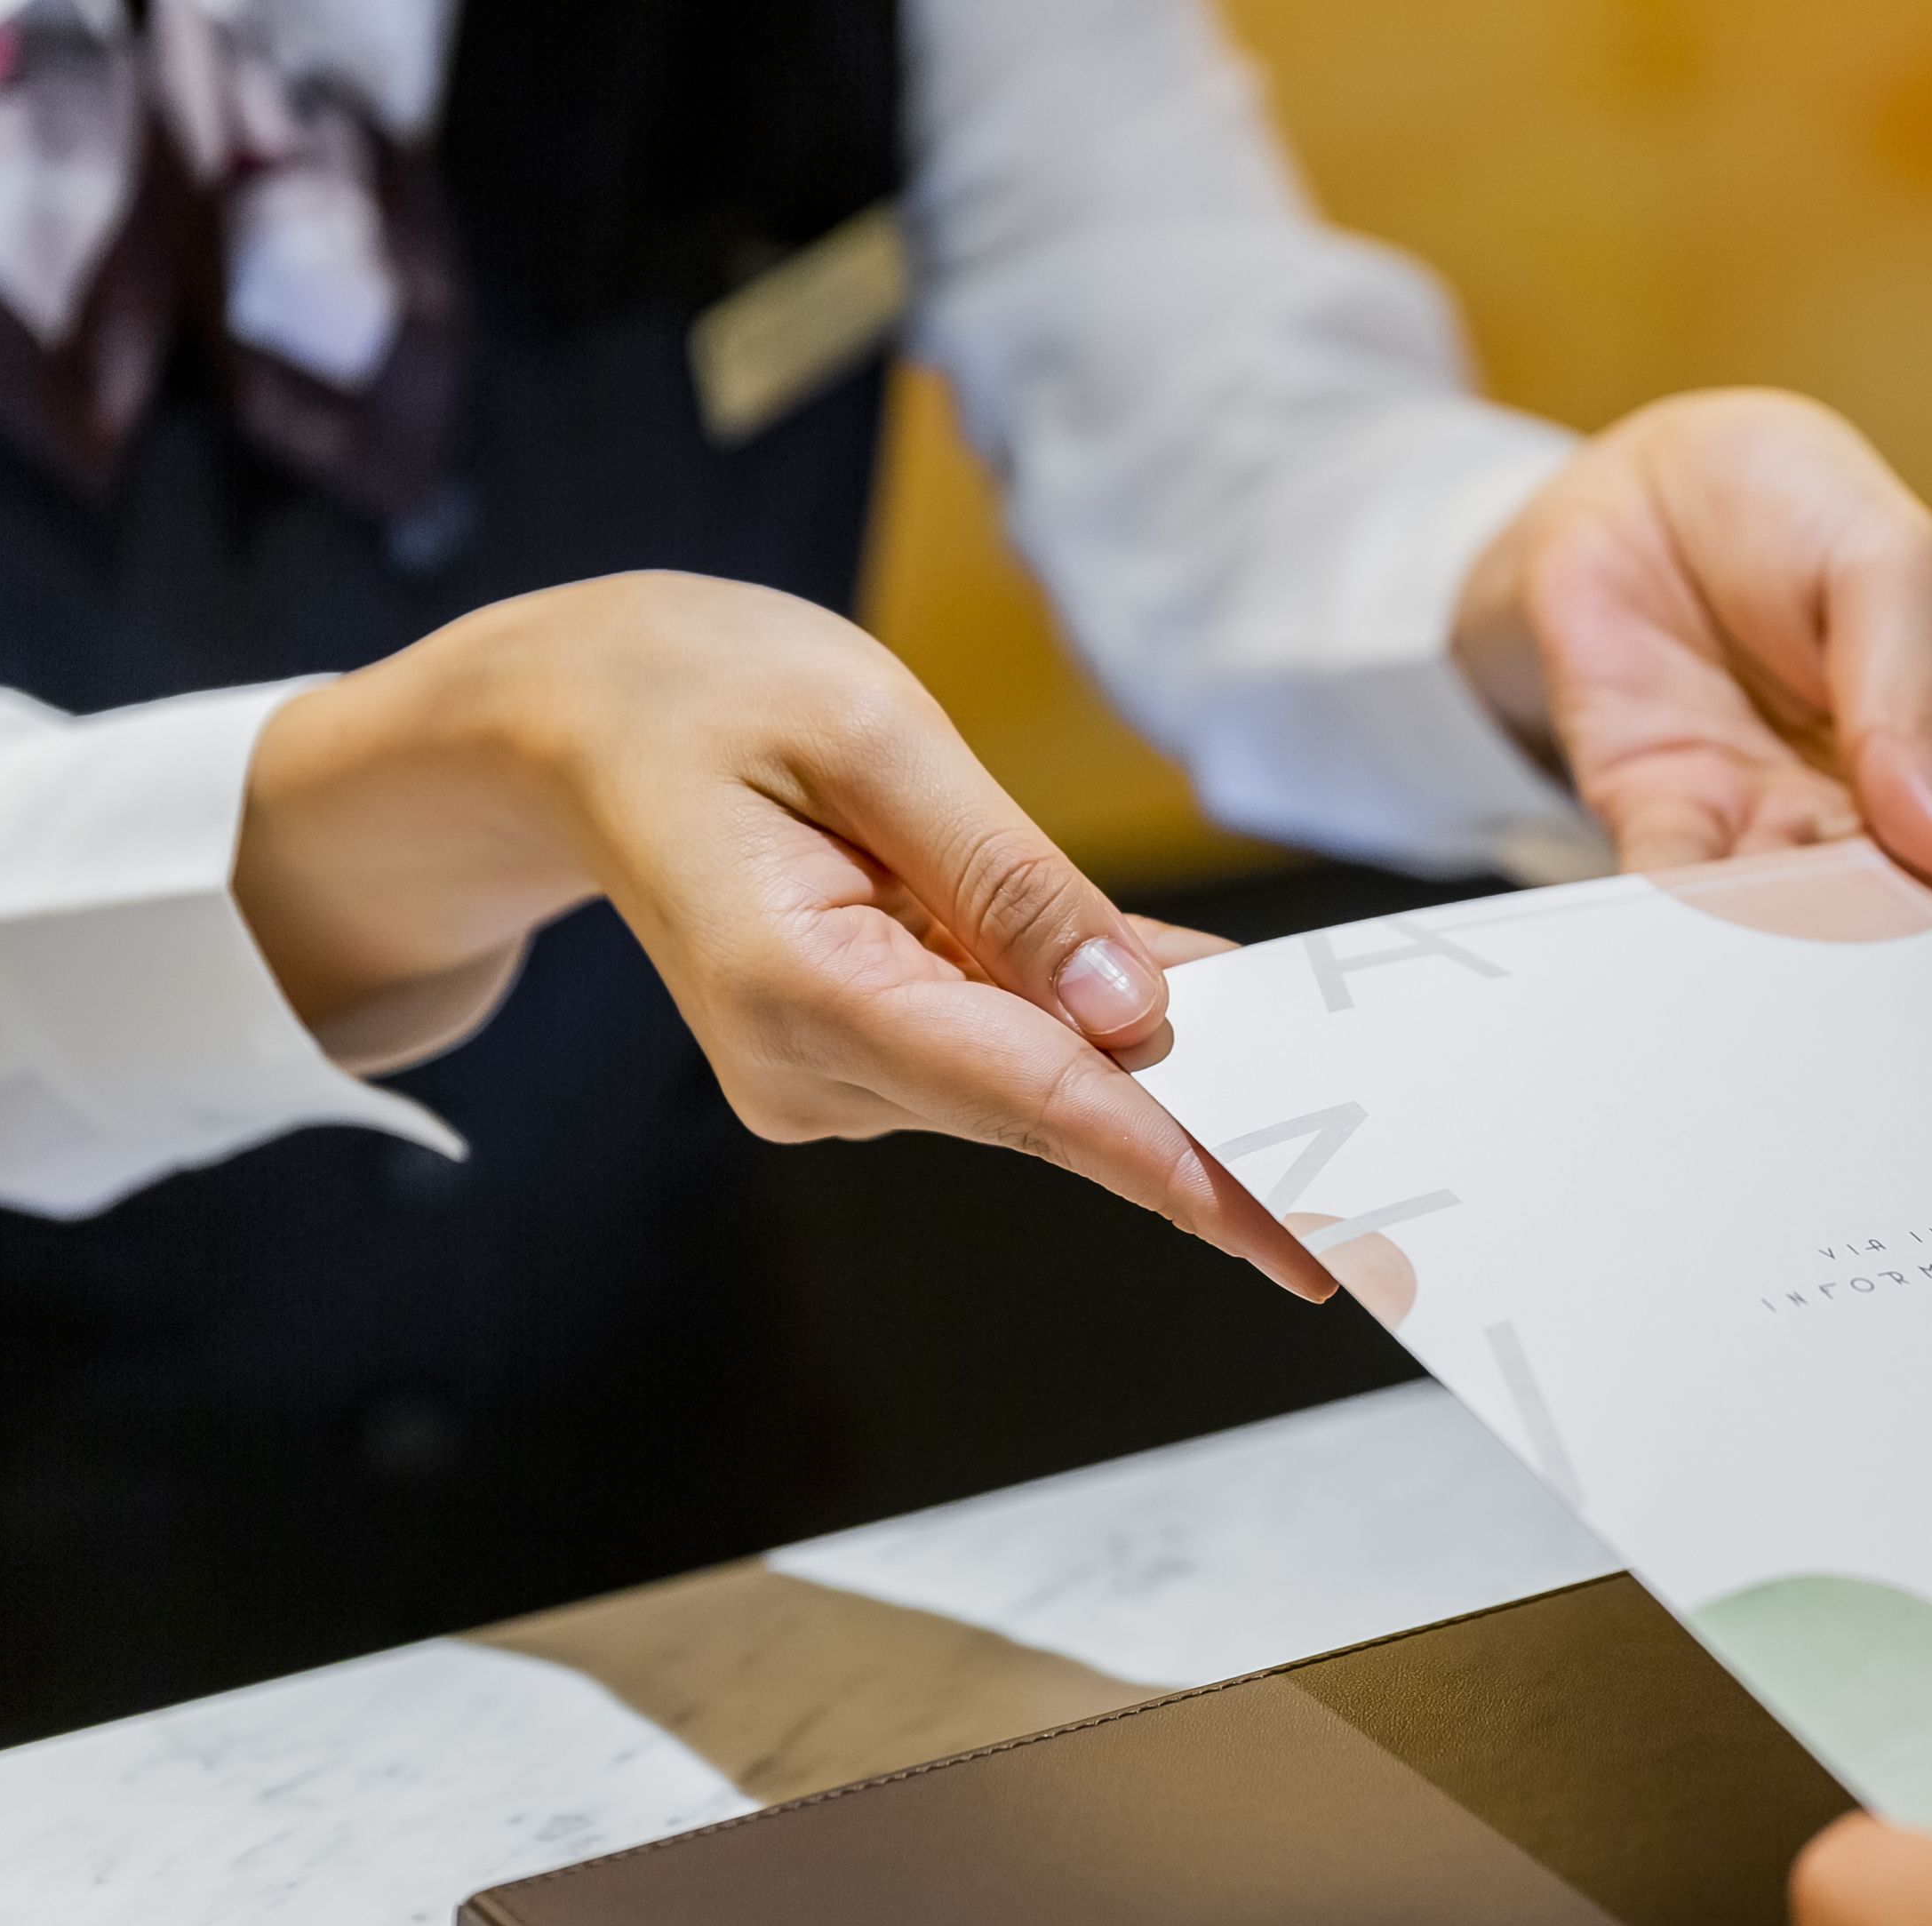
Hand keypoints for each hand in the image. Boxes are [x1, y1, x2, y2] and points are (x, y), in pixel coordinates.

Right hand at [232, 571, 1329, 1300]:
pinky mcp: (852, 1055)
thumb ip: (1007, 876)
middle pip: (1053, 1113)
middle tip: (1367, 1212)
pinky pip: (1007, 1047)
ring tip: (1305, 1085)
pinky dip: (1097, 1027)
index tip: (1283, 1231)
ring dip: (1163, 1075)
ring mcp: (829, 1075)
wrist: (564, 720)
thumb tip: (1133, 1009)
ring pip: (1042, 1087)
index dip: (1171, 1161)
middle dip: (1209, 1144)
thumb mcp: (866, 728)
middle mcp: (813, 1065)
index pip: (1027, 1096)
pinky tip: (1201, 1012)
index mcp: (797, 987)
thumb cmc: (693, 689)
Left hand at [1455, 389, 1931, 936]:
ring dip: (1786, 956)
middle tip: (1882, 998)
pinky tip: (1682, 945)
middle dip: (1895, 967)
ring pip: (1790, 922)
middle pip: (1903, 920)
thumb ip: (1920, 697)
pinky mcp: (1668, 823)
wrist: (1641, 484)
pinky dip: (1678, 924)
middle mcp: (1879, 811)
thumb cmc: (1795, 506)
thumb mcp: (1894, 564)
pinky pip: (1675, 892)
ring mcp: (1771, 826)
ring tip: (1783, 978)